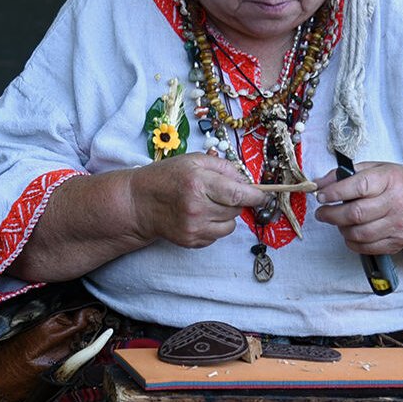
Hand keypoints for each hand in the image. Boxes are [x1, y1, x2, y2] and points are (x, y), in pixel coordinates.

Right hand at [123, 152, 265, 248]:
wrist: (139, 203)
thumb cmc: (166, 178)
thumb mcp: (193, 160)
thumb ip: (223, 167)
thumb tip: (246, 180)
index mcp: (198, 183)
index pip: (238, 194)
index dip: (256, 196)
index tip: (263, 196)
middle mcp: (196, 208)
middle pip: (236, 210)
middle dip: (236, 201)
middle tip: (221, 193)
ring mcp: (193, 227)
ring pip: (230, 226)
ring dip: (226, 216)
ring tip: (209, 205)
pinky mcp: (191, 241)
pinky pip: (217, 236)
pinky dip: (214, 226)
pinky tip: (199, 216)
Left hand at [312, 160, 402, 255]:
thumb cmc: (396, 183)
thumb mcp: (374, 169)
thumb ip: (345, 175)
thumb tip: (318, 184)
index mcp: (389, 180)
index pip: (358, 187)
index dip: (334, 193)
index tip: (321, 196)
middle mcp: (396, 203)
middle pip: (356, 214)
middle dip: (331, 215)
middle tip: (322, 213)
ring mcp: (398, 224)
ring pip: (359, 233)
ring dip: (341, 229)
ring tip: (338, 222)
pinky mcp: (398, 241)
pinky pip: (367, 247)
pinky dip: (352, 242)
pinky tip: (351, 233)